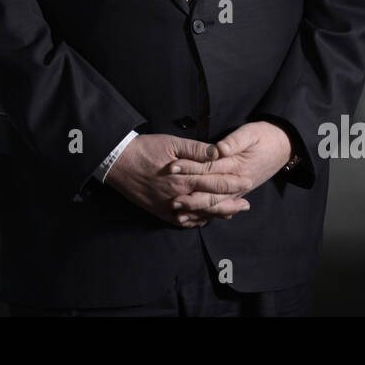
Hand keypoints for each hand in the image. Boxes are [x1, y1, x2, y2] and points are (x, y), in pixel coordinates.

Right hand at [104, 134, 251, 227]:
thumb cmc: (145, 149)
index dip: (233, 183)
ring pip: (199, 215)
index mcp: (185, 178)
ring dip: (216, 215)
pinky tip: (204, 219)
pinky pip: (183, 221)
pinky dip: (196, 221)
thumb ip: (197, 149)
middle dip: (231, 203)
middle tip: (247, 204)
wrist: (117, 163)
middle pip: (211, 204)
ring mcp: (169, 207)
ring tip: (231, 213)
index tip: (247, 182)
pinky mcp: (160, 212)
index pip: (215, 182)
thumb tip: (219, 152)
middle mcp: (179, 196)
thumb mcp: (172, 143)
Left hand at [167, 122, 291, 207]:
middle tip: (172, 201)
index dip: (189, 168)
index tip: (172, 167)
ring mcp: (238, 191)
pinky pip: (222, 208)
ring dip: (197, 211)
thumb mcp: (251, 134)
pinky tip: (196, 220)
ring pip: (216, 205)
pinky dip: (209, 215)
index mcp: (237, 166)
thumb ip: (235, 141)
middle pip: (211, 193)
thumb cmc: (264, 137)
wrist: (282, 147)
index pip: (209, 168)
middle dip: (190, 198)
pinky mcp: (238, 194)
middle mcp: (238, 183)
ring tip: (179, 215)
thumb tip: (220, 148)